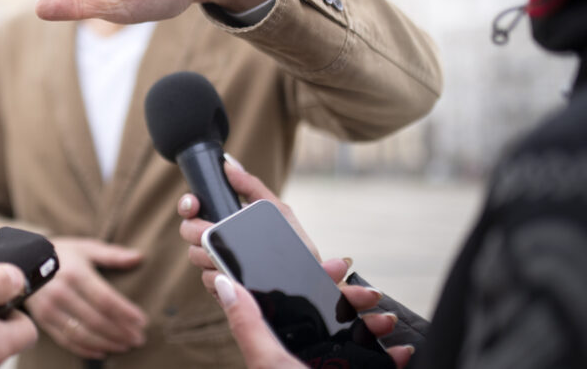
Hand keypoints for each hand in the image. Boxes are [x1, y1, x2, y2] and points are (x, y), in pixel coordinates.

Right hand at [24, 237, 146, 358]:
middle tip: (139, 339)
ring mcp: (50, 309)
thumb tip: (139, 257)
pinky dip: (85, 350)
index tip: (143, 322)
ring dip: (106, 343)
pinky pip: (66, 341)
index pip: (105, 299)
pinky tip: (102, 351)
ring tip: (125, 346)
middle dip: (121, 332)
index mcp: (75, 273)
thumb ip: (113, 254)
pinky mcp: (43, 321)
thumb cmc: (61, 253)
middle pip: (96, 320)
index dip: (125, 313)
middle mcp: (61, 292)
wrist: (23, 261)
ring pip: (82, 334)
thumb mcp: (86, 248)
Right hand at [178, 163, 319, 292]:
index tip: (193, 204)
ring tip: (222, 257)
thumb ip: (252, 187)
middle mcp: (219, 242)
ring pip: (195, 256)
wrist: (312, 280)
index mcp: (227, 221)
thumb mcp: (278, 211)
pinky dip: (217, 277)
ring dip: (206, 255)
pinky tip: (229, 275)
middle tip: (206, 234)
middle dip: (194, 231)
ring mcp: (219, 265)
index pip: (194, 210)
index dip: (188, 205)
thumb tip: (228, 163)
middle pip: (189, 232)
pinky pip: (209, 282)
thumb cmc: (296, 244)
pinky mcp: (225, 289)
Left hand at [213, 273, 413, 368]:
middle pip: (333, 317)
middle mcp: (310, 357)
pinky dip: (394, 356)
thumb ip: (249, 325)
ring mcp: (337, 367)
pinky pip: (381, 363)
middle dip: (354, 301)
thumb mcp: (270, 363)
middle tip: (369, 295)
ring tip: (386, 322)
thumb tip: (224, 283)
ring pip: (360, 337)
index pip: (299, 306)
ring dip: (377, 324)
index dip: (317, 282)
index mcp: (283, 349)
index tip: (335, 266)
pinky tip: (401, 350)